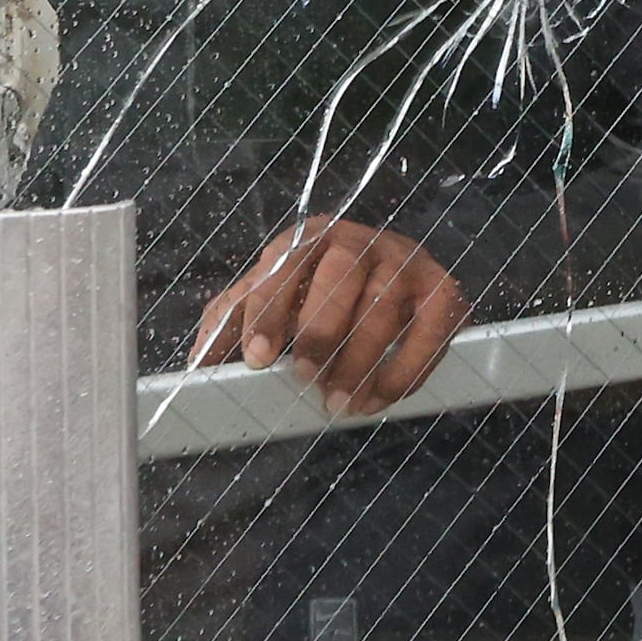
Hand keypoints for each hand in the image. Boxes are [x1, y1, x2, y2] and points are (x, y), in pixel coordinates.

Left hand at [190, 216, 469, 416]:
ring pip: (384, 307)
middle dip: (321, 331)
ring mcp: (407, 264)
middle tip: (306, 378)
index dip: (270, 310)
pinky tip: (377, 399)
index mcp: (313, 236)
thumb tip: (198, 364)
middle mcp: (363, 241)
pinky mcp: (443, 293)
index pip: (288, 263)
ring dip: (359, 362)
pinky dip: (403, 372)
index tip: (258, 358)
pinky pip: (429, 332)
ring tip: (338, 404)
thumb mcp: (274, 293)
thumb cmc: (321, 291)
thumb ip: (233, 320)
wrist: (397, 273)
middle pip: (342, 274)